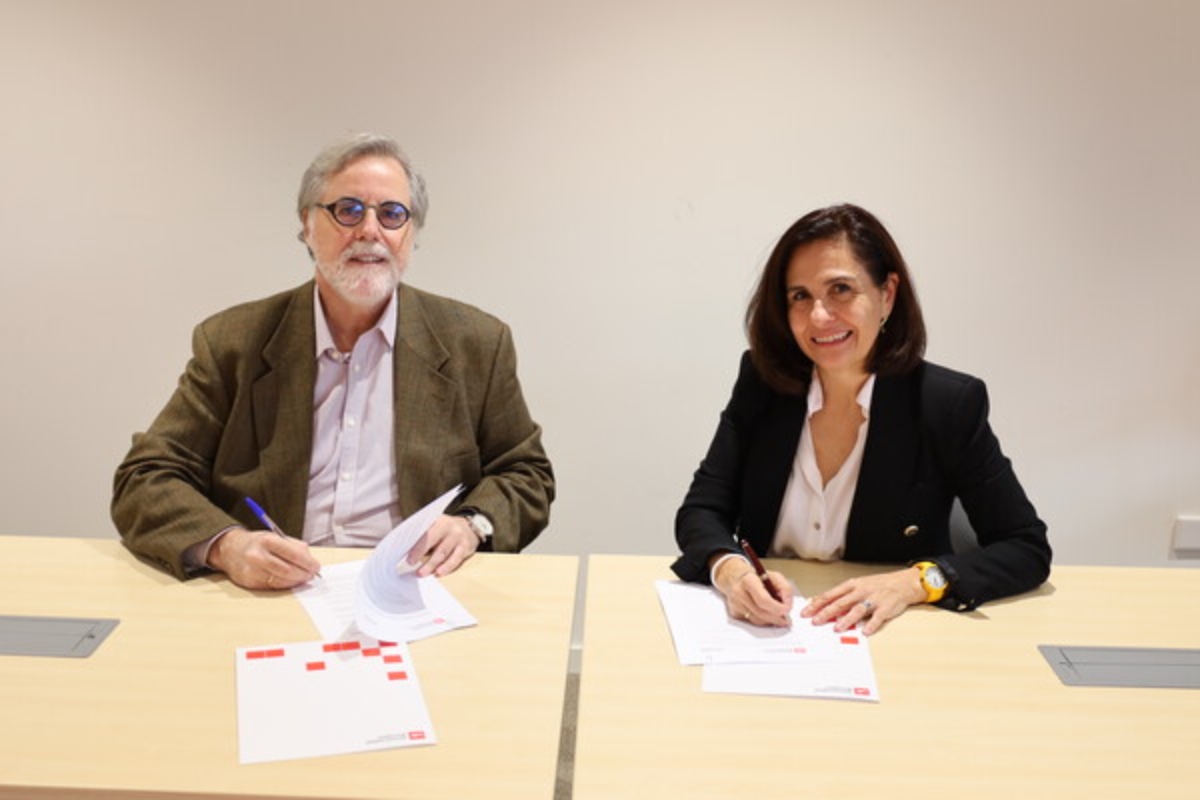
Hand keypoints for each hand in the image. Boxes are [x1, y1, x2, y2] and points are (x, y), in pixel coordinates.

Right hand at [207, 527, 321, 589]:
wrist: (230, 549)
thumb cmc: (257, 543)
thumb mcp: (276, 537)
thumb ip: (295, 547)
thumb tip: (310, 561)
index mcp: (267, 540)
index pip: (293, 554)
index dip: (307, 562)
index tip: (316, 566)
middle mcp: (257, 556)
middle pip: (287, 570)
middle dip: (303, 574)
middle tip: (311, 574)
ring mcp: (251, 571)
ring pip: (280, 581)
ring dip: (295, 581)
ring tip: (302, 578)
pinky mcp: (248, 582)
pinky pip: (271, 587)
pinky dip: (284, 585)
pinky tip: (289, 581)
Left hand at [407, 514, 479, 577]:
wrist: (470, 528)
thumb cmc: (445, 530)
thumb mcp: (435, 525)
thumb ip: (421, 533)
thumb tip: (402, 547)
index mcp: (437, 520)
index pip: (424, 531)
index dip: (415, 544)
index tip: (407, 555)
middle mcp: (448, 526)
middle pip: (433, 540)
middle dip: (420, 552)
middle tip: (411, 564)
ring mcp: (458, 536)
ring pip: (443, 552)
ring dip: (431, 564)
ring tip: (422, 573)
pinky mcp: (466, 547)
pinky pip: (455, 559)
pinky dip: (447, 567)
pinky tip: (439, 573)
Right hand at [713, 557, 793, 626]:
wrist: (734, 577)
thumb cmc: (756, 576)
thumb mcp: (773, 575)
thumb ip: (784, 588)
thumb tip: (788, 604)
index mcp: (749, 580)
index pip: (763, 599)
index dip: (777, 607)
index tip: (787, 609)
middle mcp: (739, 592)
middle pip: (761, 613)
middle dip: (776, 617)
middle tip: (786, 618)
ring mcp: (735, 604)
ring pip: (757, 620)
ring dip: (770, 620)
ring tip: (777, 615)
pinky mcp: (734, 613)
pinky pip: (752, 622)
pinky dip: (762, 620)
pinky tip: (765, 614)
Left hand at [801, 566, 925, 634]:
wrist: (903, 583)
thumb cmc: (878, 585)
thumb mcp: (858, 585)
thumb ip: (842, 595)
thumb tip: (822, 604)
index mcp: (852, 585)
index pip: (830, 595)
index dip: (817, 604)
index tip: (806, 612)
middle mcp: (861, 591)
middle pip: (841, 602)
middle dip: (826, 612)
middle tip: (815, 621)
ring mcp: (873, 599)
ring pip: (857, 609)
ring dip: (846, 619)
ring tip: (837, 628)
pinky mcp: (886, 608)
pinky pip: (878, 617)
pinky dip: (871, 624)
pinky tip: (865, 632)